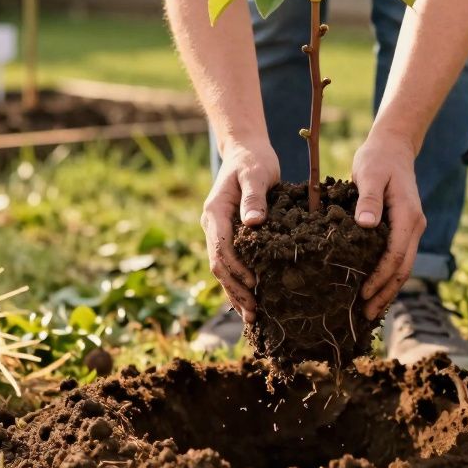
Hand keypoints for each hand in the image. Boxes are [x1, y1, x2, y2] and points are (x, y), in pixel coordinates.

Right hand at [200, 142, 279, 321]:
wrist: (246, 151)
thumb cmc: (253, 161)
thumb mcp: (256, 173)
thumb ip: (254, 197)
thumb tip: (254, 223)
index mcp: (215, 212)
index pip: (221, 248)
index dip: (236, 270)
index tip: (255, 285)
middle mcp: (212, 225)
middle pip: (219, 265)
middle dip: (235, 290)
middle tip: (254, 313)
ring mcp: (217, 232)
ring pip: (222, 269)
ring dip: (235, 293)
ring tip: (252, 316)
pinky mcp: (228, 235)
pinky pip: (230, 264)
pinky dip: (238, 283)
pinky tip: (251, 300)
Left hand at [352, 133, 424, 318]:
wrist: (393, 146)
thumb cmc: (378, 158)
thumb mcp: (369, 173)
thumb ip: (368, 198)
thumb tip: (367, 223)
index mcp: (407, 215)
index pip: (396, 255)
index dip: (380, 277)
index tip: (363, 294)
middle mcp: (415, 225)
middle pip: (403, 268)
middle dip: (386, 293)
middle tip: (366, 314)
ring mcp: (412, 228)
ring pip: (404, 267)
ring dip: (389, 289)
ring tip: (370, 310)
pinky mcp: (405, 229)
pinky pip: (400, 258)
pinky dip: (389, 277)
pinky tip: (375, 289)